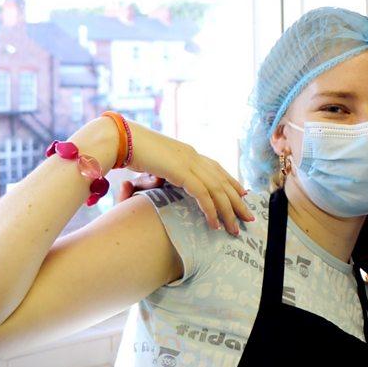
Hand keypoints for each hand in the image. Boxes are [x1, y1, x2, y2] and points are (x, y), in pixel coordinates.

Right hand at [125, 121, 253, 234]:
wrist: (118, 138)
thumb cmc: (129, 150)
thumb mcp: (152, 163)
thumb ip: (163, 172)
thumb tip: (160, 180)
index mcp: (188, 152)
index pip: (217, 168)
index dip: (232, 182)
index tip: (243, 195)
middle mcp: (193, 155)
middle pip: (223, 181)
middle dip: (238, 201)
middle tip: (249, 218)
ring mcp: (188, 161)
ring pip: (217, 190)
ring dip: (228, 211)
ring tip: (234, 228)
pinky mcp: (181, 170)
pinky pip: (202, 193)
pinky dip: (210, 209)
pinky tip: (215, 223)